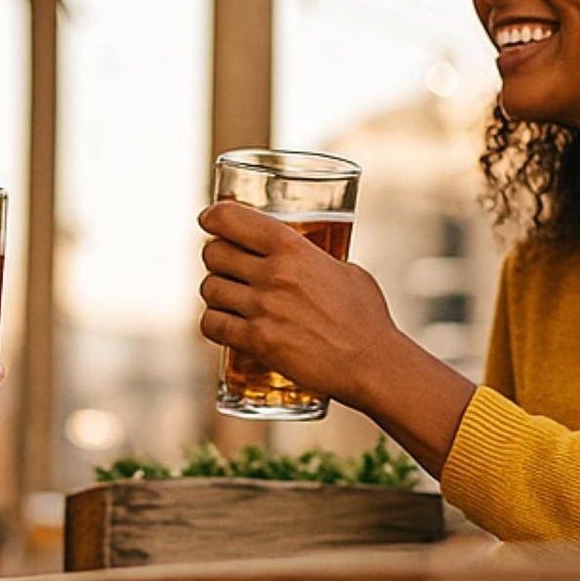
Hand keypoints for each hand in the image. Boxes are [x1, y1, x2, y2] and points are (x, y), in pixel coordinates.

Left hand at [196, 201, 399, 412]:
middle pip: (214, 254)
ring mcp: (262, 309)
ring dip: (215, 292)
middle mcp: (274, 275)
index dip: (214, 217)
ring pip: (209, 289)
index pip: (234, 220)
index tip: (208, 220)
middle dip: (215, 258)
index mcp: (294, 249)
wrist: (370, 363)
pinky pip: (211, 324)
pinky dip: (213, 323)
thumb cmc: (364, 318)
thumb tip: (298, 254)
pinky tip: (224, 325)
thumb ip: (313, 259)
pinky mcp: (256, 341)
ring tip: (229, 298)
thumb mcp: (344, 270)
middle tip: (225, 267)